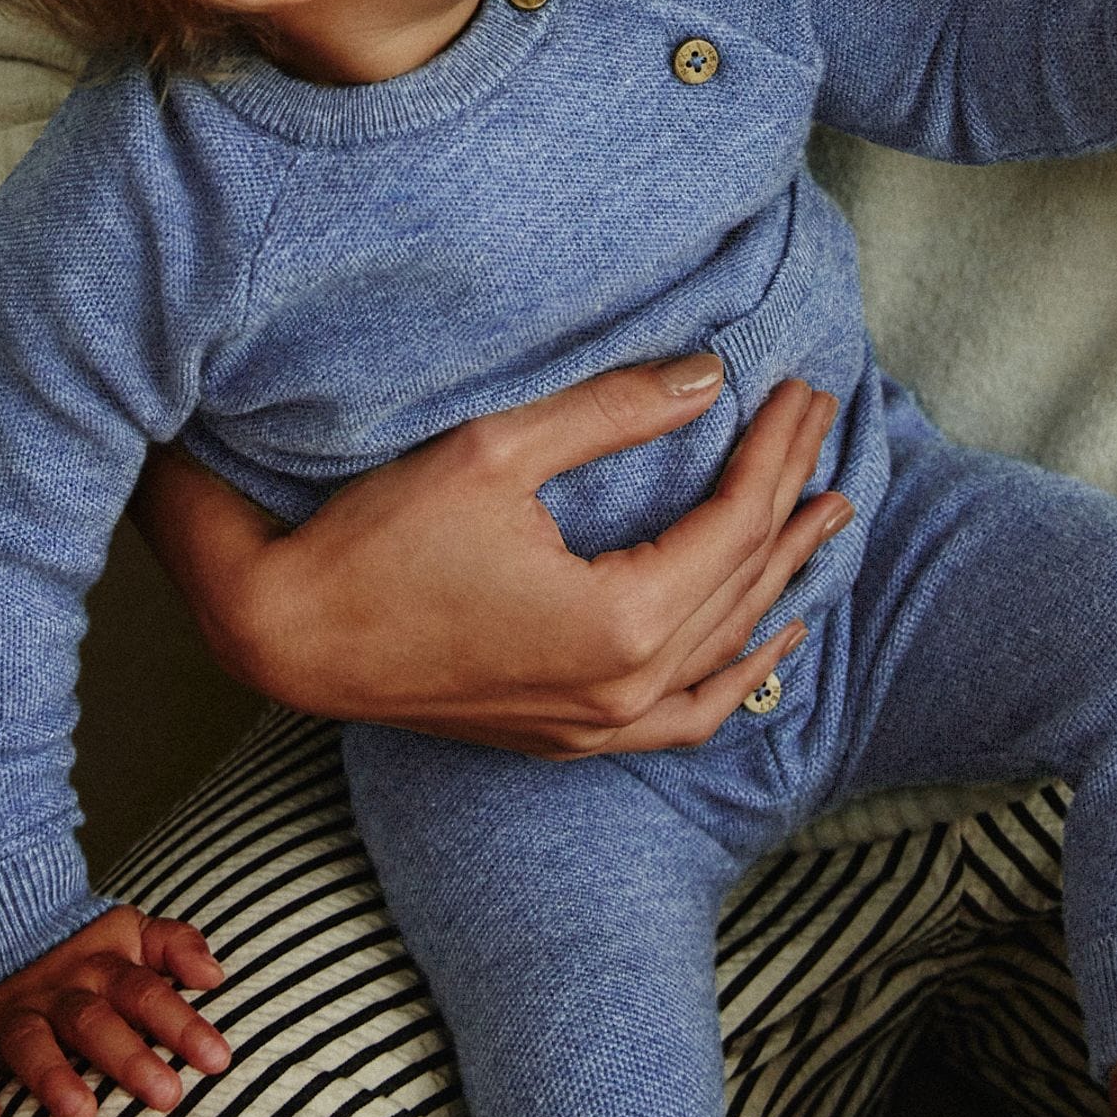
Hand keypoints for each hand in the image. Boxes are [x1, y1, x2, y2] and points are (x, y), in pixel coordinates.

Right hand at [0, 904, 229, 1116]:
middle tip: (166, 1096)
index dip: (183, 1025)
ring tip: (80, 1115)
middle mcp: (61, 990)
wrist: (4, 917)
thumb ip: (177, 946)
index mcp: (106, 967)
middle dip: (129, 1058)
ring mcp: (16, 1012)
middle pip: (95, 1021)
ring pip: (31, 1042)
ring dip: (53, 1076)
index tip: (218, 1060)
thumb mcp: (135, 932)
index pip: (148, 993)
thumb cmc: (89, 947)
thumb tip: (215, 974)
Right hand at [131, 363, 849, 756]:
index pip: (735, 523)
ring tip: (828, 518)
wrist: (287, 632)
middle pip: (743, 580)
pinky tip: (768, 643)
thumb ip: (613, 413)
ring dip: (783, 581)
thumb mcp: (496, 449)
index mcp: (618, 622)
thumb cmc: (377, 537)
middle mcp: (622, 690)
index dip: (776, 449)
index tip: (803, 389)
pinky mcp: (565, 736)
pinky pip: (685, 717)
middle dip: (791, 495)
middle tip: (825, 424)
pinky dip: (738, 676)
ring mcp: (595, 724)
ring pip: (727, 653)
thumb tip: (709, 379)